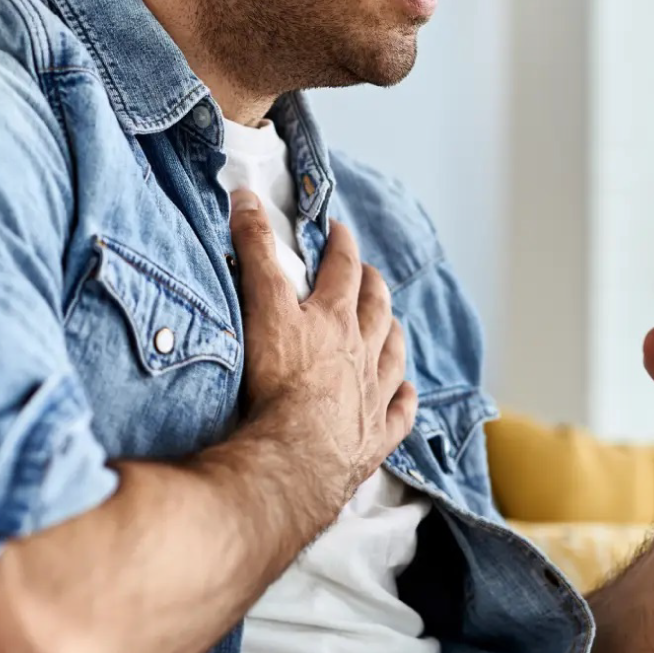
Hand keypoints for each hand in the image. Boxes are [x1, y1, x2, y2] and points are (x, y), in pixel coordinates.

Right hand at [230, 191, 417, 518]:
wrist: (296, 457)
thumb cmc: (278, 382)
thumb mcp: (262, 306)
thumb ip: (255, 250)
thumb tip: (246, 195)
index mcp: (335, 319)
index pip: (343, 269)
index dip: (342, 246)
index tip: (340, 231)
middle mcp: (362, 352)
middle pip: (375, 309)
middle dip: (373, 286)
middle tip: (370, 274)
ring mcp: (373, 396)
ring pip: (392, 356)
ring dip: (393, 335)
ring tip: (393, 325)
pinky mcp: (375, 438)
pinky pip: (399, 414)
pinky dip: (404, 400)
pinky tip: (407, 394)